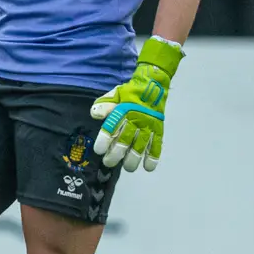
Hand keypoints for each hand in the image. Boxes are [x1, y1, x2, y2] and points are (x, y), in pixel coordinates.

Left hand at [88, 36, 184, 171]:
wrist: (153, 85)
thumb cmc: (129, 92)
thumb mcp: (114, 94)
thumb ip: (104, 105)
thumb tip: (95, 114)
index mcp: (122, 111)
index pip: (111, 127)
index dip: (104, 140)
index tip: (99, 150)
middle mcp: (135, 120)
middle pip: (124, 140)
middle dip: (116, 154)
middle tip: (109, 162)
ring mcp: (148, 126)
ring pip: (140, 146)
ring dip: (133, 158)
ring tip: (127, 167)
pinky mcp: (158, 130)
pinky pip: (157, 145)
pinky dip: (153, 157)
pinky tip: (148, 167)